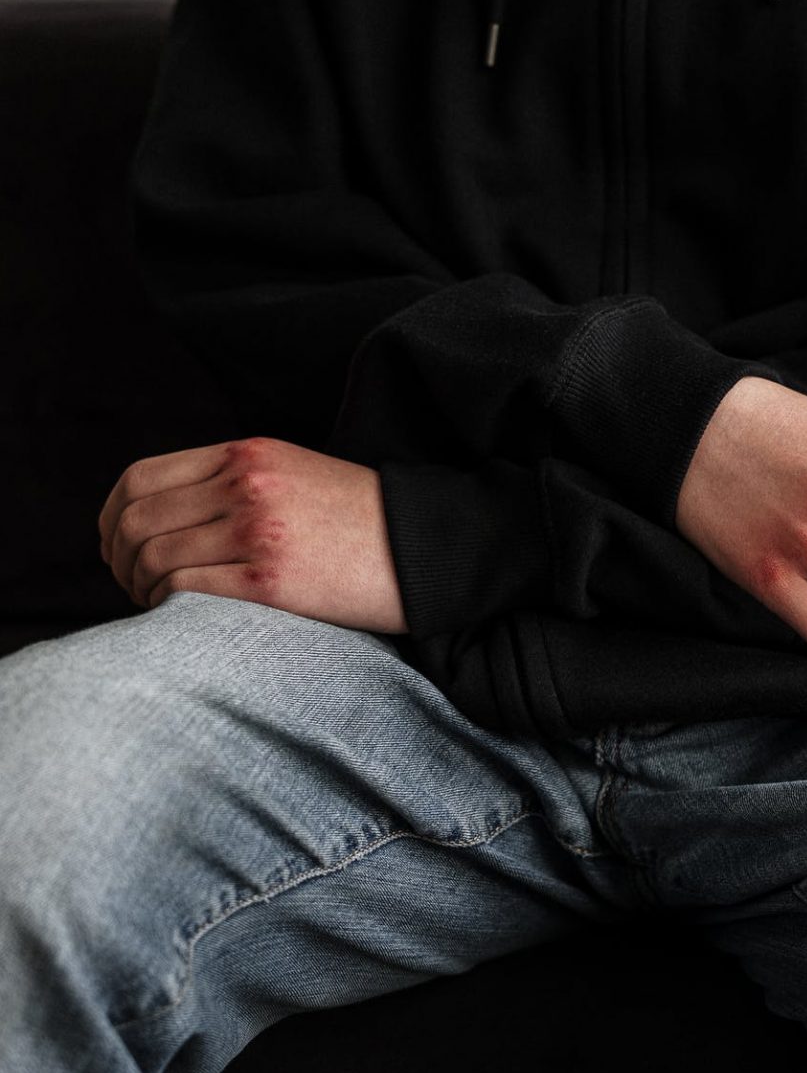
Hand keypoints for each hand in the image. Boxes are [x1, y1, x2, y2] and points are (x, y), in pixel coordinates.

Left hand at [98, 437, 406, 633]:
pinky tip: (180, 618)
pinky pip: (183, 591)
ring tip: (157, 605)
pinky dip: (166, 607)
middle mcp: (246, 486)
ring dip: (140, 589)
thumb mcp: (296, 473)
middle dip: (118, 560)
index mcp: (248, 454)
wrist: (427, 548)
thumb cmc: (363, 520)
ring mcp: (258, 531)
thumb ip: (235, 481)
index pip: (140, 478)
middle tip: (132, 584)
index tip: (118, 545)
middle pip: (136, 520)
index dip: (112, 518)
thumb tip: (169, 516)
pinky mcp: (272, 580)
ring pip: (152, 559)